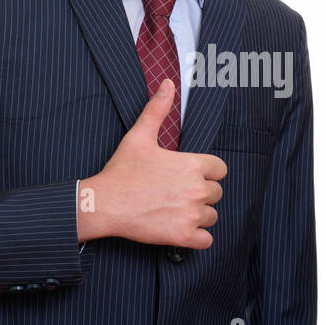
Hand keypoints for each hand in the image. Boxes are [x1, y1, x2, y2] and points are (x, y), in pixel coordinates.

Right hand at [76, 79, 227, 248]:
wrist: (105, 203)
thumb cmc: (122, 171)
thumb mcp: (139, 136)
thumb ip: (157, 110)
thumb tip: (167, 84)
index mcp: (192, 165)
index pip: (220, 170)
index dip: (206, 173)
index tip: (189, 177)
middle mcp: (197, 189)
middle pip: (217, 193)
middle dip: (201, 194)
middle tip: (178, 194)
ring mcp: (191, 214)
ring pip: (212, 216)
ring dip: (199, 216)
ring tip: (176, 211)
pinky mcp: (184, 236)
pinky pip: (206, 240)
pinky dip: (197, 238)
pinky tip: (180, 229)